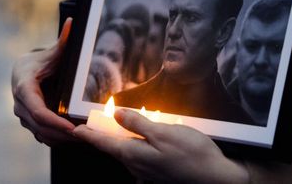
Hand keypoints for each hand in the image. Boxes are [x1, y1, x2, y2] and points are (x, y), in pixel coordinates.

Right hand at [12, 18, 75, 145]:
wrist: (26, 70)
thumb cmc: (41, 61)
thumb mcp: (51, 52)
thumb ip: (63, 41)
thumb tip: (73, 21)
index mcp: (23, 87)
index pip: (37, 110)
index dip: (54, 122)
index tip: (72, 128)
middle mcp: (19, 103)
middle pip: (40, 126)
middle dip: (62, 134)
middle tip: (85, 136)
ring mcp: (23, 115)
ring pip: (41, 134)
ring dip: (61, 139)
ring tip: (83, 139)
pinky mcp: (29, 121)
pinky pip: (42, 135)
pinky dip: (57, 139)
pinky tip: (74, 138)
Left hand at [73, 109, 249, 182]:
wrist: (215, 177)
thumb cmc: (191, 153)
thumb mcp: (162, 132)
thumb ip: (137, 124)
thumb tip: (116, 115)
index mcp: (133, 154)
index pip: (104, 143)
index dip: (89, 135)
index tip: (75, 130)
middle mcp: (137, 165)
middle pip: (114, 148)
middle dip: (102, 137)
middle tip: (93, 127)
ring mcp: (148, 170)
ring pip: (127, 152)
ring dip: (119, 140)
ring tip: (115, 128)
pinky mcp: (158, 171)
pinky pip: (140, 156)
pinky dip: (135, 145)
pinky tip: (142, 138)